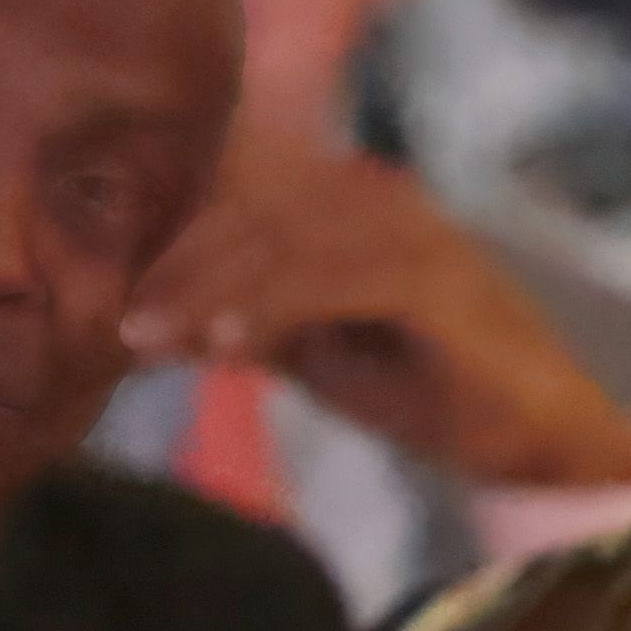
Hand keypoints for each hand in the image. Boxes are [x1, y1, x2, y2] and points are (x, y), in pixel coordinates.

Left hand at [128, 140, 630, 490]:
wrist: (518, 430)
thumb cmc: (411, 385)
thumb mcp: (302, 347)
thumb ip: (236, 320)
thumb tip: (145, 323)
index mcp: (346, 205)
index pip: (240, 203)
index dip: (170, 246)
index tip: (112, 300)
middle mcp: (378, 200)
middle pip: (251, 214)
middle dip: (174, 271)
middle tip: (119, 327)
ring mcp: (410, 231)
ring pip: (283, 241)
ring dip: (205, 289)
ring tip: (149, 339)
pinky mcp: (434, 276)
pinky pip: (334, 277)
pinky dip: (271, 305)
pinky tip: (220, 345)